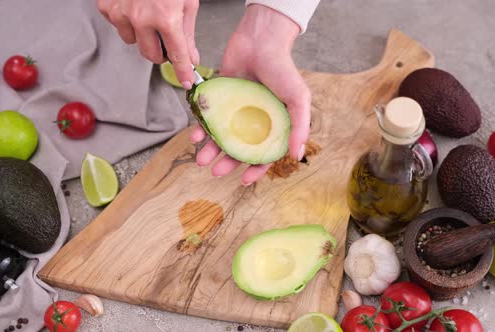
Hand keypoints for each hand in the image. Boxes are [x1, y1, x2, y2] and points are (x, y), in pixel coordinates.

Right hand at [98, 0, 199, 88]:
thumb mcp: (187, 3)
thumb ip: (188, 34)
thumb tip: (191, 58)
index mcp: (166, 18)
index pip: (177, 55)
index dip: (183, 71)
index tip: (185, 81)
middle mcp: (142, 19)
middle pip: (151, 55)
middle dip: (161, 52)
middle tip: (166, 38)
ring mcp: (122, 14)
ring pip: (132, 41)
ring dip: (142, 34)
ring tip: (148, 13)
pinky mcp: (107, 7)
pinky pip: (118, 25)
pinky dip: (126, 19)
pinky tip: (133, 6)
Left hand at [190, 5, 310, 185]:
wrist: (259, 40)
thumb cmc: (283, 69)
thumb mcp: (298, 98)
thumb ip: (299, 127)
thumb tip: (297, 156)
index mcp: (275, 125)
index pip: (265, 153)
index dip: (256, 169)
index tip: (244, 181)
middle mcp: (255, 121)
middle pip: (240, 149)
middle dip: (228, 163)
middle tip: (215, 172)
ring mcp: (236, 111)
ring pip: (222, 137)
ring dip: (211, 151)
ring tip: (200, 160)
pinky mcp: (221, 100)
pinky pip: (209, 118)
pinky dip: (201, 128)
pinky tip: (195, 135)